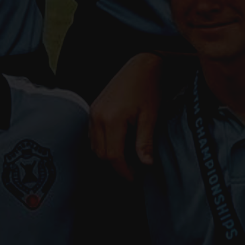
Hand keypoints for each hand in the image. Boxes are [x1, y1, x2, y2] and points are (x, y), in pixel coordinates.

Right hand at [87, 53, 164, 179]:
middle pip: (101, 154)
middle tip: (133, 173)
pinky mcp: (93, 109)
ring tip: (127, 161)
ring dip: (108, 157)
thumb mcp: (151, 116)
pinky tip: (119, 146)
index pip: (113, 156)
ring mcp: (93, 112)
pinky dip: (103, 145)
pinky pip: (93, 135)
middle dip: (116, 167)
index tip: (135, 179)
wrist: (142, 65)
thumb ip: (145, 142)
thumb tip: (146, 164)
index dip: (124, 171)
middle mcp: (97, 117)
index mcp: (112, 119)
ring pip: (95, 147)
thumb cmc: (149, 88)